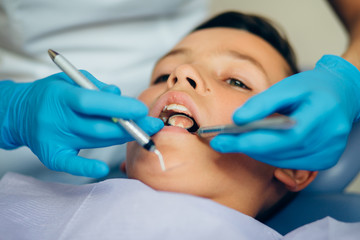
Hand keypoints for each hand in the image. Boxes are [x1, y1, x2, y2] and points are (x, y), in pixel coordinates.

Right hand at [0, 71, 162, 176]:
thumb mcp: (70, 78)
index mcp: (62, 96)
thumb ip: (95, 85)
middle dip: (130, 126)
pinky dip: (86, 168)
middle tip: (153, 125)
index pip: (93, 102)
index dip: (120, 108)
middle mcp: (58, 119)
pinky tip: (102, 170)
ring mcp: (54, 139)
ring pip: (94, 141)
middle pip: (98, 127)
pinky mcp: (52, 155)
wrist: (20, 112)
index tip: (142, 110)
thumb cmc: (52, 93)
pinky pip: (70, 164)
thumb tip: (119, 95)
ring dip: (121, 138)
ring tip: (144, 133)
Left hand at [210, 55, 359, 169]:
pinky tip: (260, 145)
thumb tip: (237, 119)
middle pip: (279, 152)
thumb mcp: (288, 85)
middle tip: (221, 142)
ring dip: (257, 153)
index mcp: (322, 115)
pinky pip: (289, 164)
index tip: (221, 141)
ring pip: (281, 161)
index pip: (282, 137)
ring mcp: (328, 153)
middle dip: (246, 148)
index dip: (250, 142)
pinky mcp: (324, 160)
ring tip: (236, 141)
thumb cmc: (314, 87)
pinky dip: (271, 156)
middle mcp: (328, 139)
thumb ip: (263, 102)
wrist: (342, 94)